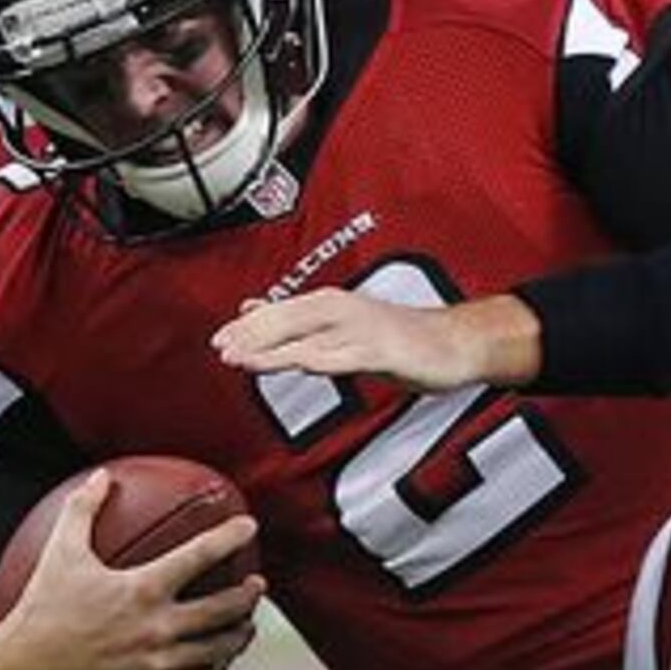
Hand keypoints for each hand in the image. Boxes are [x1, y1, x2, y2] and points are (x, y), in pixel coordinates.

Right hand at [0, 477, 263, 669]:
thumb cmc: (40, 609)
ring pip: (218, 651)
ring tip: (245, 625)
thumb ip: (83, 509)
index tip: (249, 526)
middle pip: (224, 610)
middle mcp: (156, 628)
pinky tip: (217, 664)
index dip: (230, 536)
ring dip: (239, 635)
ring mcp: (156, 664)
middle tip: (257, 584)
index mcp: (141, 589)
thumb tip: (103, 475)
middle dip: (249, 595)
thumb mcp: (59, 553)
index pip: (200, 555)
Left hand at [214, 287, 533, 391]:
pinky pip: (346, 356)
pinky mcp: (383, 350)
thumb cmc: (396, 336)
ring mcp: (362, 329)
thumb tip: (250, 307)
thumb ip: (296, 318)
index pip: (279, 312)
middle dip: (252, 335)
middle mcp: (342, 310)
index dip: (247, 326)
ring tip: (244, 360)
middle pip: (287, 320)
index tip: (216, 340)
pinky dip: (320, 359)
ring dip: (274, 349)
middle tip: (220, 349)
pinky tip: (300, 365)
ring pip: (310, 338)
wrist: (453, 343)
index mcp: (330, 304)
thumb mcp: (341, 324)